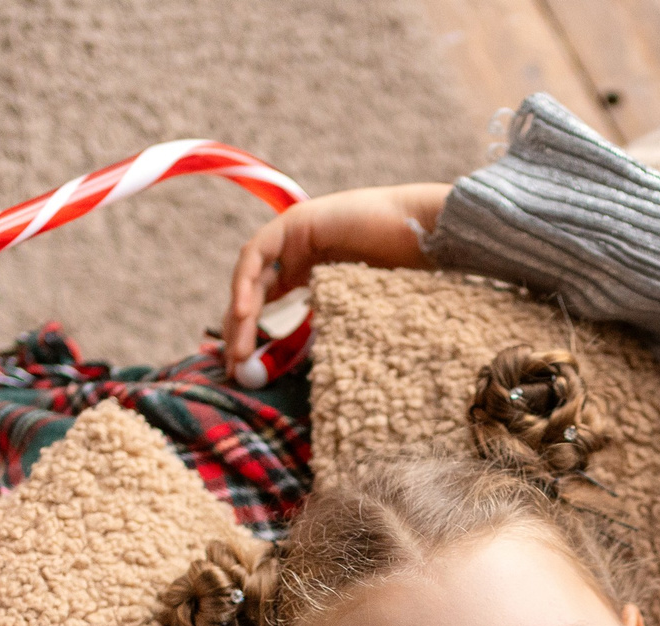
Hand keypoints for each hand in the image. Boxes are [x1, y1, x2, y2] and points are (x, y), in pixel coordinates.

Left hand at [221, 184, 449, 372]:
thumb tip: (314, 371)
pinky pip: (258, 253)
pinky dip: (247, 282)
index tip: (242, 367)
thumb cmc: (409, 276)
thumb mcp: (356, 311)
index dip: (250, 331)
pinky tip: (246, 313)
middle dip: (238, 328)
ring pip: (251, 274)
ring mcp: (295, 234)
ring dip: (239, 312)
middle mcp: (297, 251)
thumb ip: (328, 326)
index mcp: (309, 269)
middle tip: (232, 365)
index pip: (266, 300)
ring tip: (238, 349)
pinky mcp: (296, 221)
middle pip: (253, 289)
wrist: (427, 239)